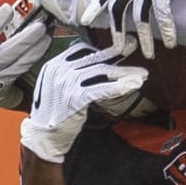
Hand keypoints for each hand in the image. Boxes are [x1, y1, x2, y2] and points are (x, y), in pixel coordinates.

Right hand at [20, 42, 148, 163]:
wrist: (44, 137)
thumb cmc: (55, 114)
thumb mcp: (57, 87)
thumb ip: (72, 74)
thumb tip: (97, 66)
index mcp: (53, 65)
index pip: (81, 49)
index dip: (101, 49)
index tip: (117, 48)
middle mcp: (58, 70)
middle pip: (94, 58)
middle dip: (116, 53)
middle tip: (133, 48)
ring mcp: (65, 83)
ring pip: (101, 71)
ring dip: (124, 73)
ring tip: (141, 74)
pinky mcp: (74, 97)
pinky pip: (101, 88)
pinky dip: (118, 86)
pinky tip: (132, 86)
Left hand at [95, 0, 185, 55]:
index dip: (96, 6)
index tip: (85, 20)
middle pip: (117, 6)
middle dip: (117, 30)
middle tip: (118, 47)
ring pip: (140, 17)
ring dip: (145, 39)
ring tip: (148, 54)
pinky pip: (161, 16)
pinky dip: (166, 31)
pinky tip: (171, 42)